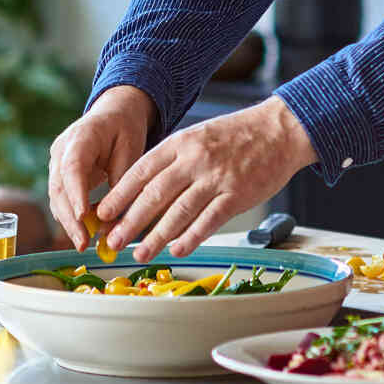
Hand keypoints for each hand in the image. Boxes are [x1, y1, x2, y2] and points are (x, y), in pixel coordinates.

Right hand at [47, 86, 155, 247]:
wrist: (114, 112)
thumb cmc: (125, 128)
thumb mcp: (131, 149)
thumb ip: (122, 183)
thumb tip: (112, 222)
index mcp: (82, 136)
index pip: (73, 166)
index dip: (75, 193)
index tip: (82, 217)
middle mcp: (62, 149)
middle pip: (59, 186)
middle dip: (70, 218)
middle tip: (84, 243)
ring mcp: (57, 161)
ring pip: (56, 196)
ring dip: (68, 222)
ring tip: (84, 244)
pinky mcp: (59, 173)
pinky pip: (61, 197)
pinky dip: (70, 216)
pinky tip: (82, 233)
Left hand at [95, 96, 314, 261]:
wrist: (280, 130)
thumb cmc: (238, 136)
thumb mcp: (198, 136)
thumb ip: (174, 160)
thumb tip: (145, 192)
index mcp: (181, 142)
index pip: (141, 171)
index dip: (120, 195)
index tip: (103, 214)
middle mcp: (195, 159)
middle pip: (154, 194)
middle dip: (130, 221)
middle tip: (113, 241)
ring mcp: (216, 177)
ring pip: (178, 211)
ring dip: (156, 236)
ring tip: (141, 253)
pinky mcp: (237, 194)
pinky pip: (208, 220)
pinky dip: (191, 237)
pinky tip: (177, 250)